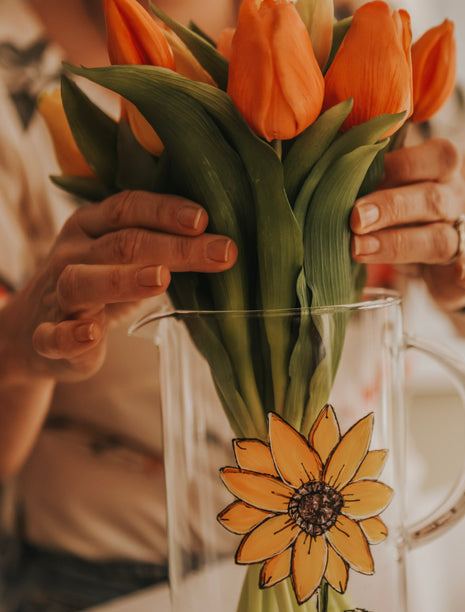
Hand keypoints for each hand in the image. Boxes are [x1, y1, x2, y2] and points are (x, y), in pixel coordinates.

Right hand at [6, 190, 236, 382]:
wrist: (32, 330)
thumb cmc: (95, 289)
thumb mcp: (122, 261)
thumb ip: (159, 249)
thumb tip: (220, 243)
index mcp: (90, 227)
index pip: (128, 208)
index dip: (165, 211)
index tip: (204, 219)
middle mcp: (72, 255)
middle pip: (121, 244)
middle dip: (174, 247)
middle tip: (220, 252)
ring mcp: (57, 296)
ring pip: (83, 282)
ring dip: (122, 279)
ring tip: (161, 278)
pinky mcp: (48, 339)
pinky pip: (54, 336)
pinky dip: (71, 336)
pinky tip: (91, 333)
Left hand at [350, 138, 464, 311]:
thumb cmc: (419, 216)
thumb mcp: (403, 191)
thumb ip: (375, 182)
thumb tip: (327, 176)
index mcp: (440, 175)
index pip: (435, 157)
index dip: (400, 165)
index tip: (359, 176)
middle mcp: (456, 203)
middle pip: (431, 199)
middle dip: (391, 207)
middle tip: (354, 218)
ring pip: (442, 239)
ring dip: (402, 244)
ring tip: (359, 249)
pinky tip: (463, 274)